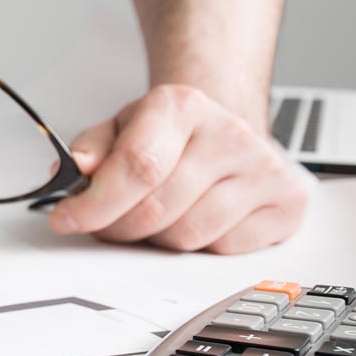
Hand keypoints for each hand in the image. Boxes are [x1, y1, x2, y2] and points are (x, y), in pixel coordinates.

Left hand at [48, 83, 308, 252]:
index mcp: (183, 106)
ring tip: (156, 216)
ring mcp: (265, 168)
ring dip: (157, 239)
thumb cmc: (171, 134)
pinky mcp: (287, 203)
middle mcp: (229, 132)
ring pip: (187, 236)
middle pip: (156, 209)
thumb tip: (72, 171)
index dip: (95, 203)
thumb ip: (91, 149)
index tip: (67, 220)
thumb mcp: (123, 127)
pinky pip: (223, 250)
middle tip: (107, 223)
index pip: (137, 166)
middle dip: (118, 227)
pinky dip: (199, 246)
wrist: (227, 128)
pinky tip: (196, 218)